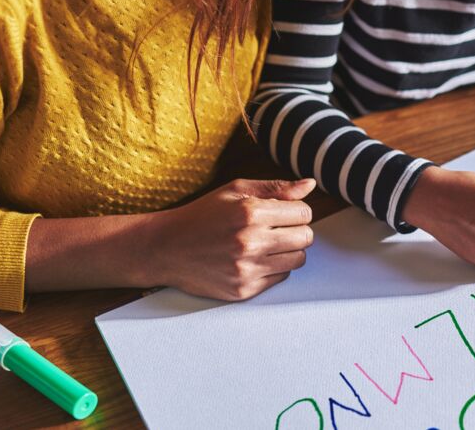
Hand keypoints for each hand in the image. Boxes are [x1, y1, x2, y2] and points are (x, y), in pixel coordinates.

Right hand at [147, 178, 315, 300]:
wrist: (165, 248)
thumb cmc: (203, 215)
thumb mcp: (235, 191)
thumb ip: (275, 188)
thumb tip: (310, 184)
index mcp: (251, 212)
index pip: (304, 213)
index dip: (297, 211)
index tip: (283, 212)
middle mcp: (250, 242)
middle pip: (306, 238)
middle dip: (297, 230)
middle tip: (277, 229)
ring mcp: (246, 269)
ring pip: (298, 260)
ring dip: (288, 251)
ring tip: (267, 243)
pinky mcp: (243, 290)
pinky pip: (280, 278)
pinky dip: (273, 268)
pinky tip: (254, 259)